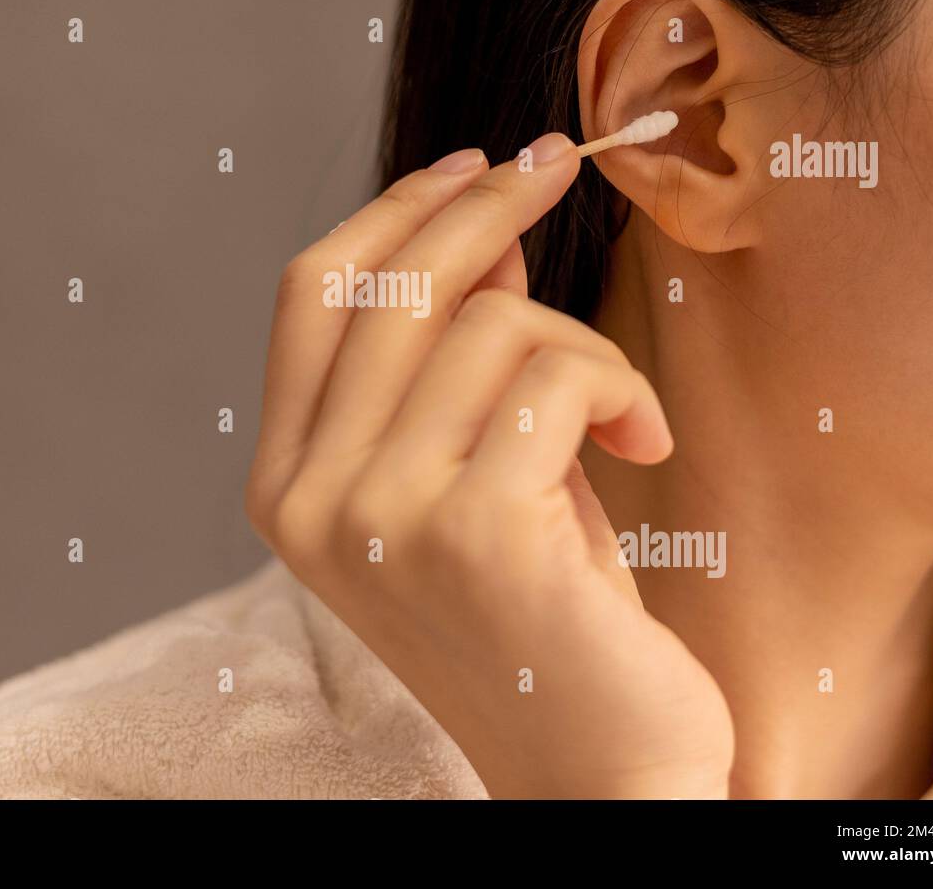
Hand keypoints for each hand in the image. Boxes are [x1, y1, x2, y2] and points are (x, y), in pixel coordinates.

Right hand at [245, 134, 733, 798]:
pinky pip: (559, 375)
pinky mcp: (474, 529)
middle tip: (562, 166)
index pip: (312, 291)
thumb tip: (486, 233)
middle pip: (396, 282)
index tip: (472, 166)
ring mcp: (382, 515)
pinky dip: (620, 387)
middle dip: (490, 203)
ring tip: (624, 418)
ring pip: (493, 323)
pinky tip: (645, 446)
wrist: (595, 767)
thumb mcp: (476, 467)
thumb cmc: (538, 618)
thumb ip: (456, 357)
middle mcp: (312, 499)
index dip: (394, 210)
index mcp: (287, 484)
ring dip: (584, 343)